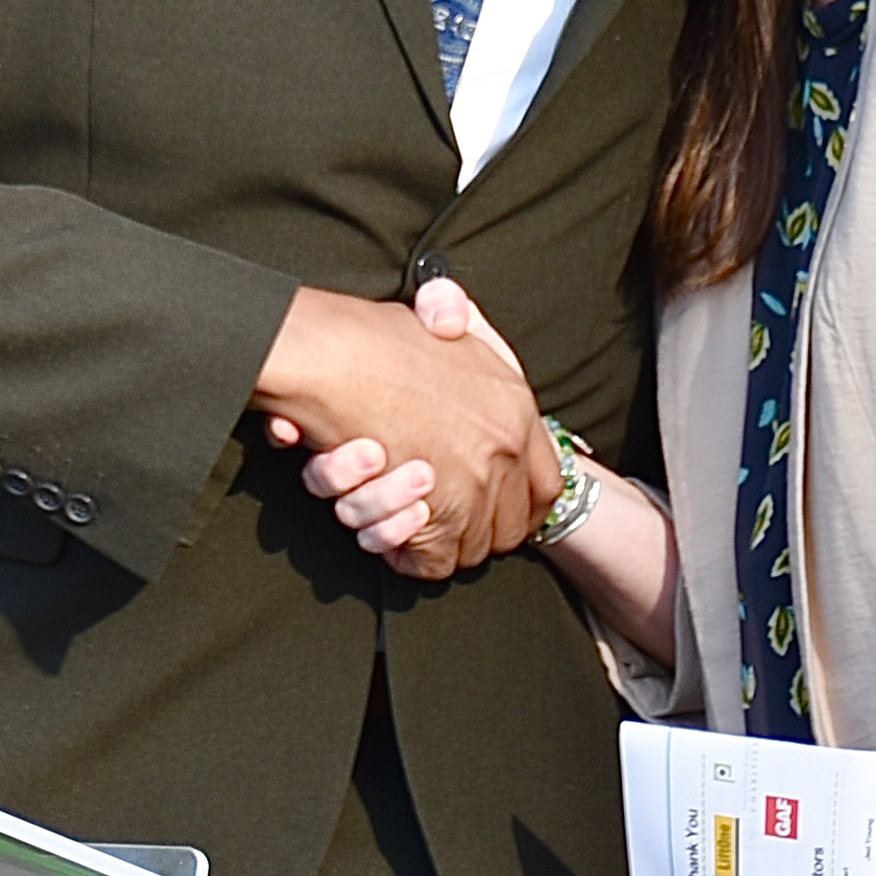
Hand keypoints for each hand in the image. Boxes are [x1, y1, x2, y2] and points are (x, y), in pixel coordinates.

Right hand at [253, 286, 553, 575]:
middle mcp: (505, 449)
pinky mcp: (433, 516)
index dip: (521, 504)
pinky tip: (383, 523)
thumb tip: (447, 312)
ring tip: (393, 504)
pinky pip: (432, 563)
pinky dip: (402, 551)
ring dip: (425, 534)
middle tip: (427, 513)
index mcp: (515, 406)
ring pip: (469, 548)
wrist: (326, 356)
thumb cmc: (365, 336)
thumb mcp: (429, 314)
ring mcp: (473, 485)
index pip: (549, 483)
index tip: (491, 507)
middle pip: (511, 526)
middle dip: (470, 528)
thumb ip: (451, 313)